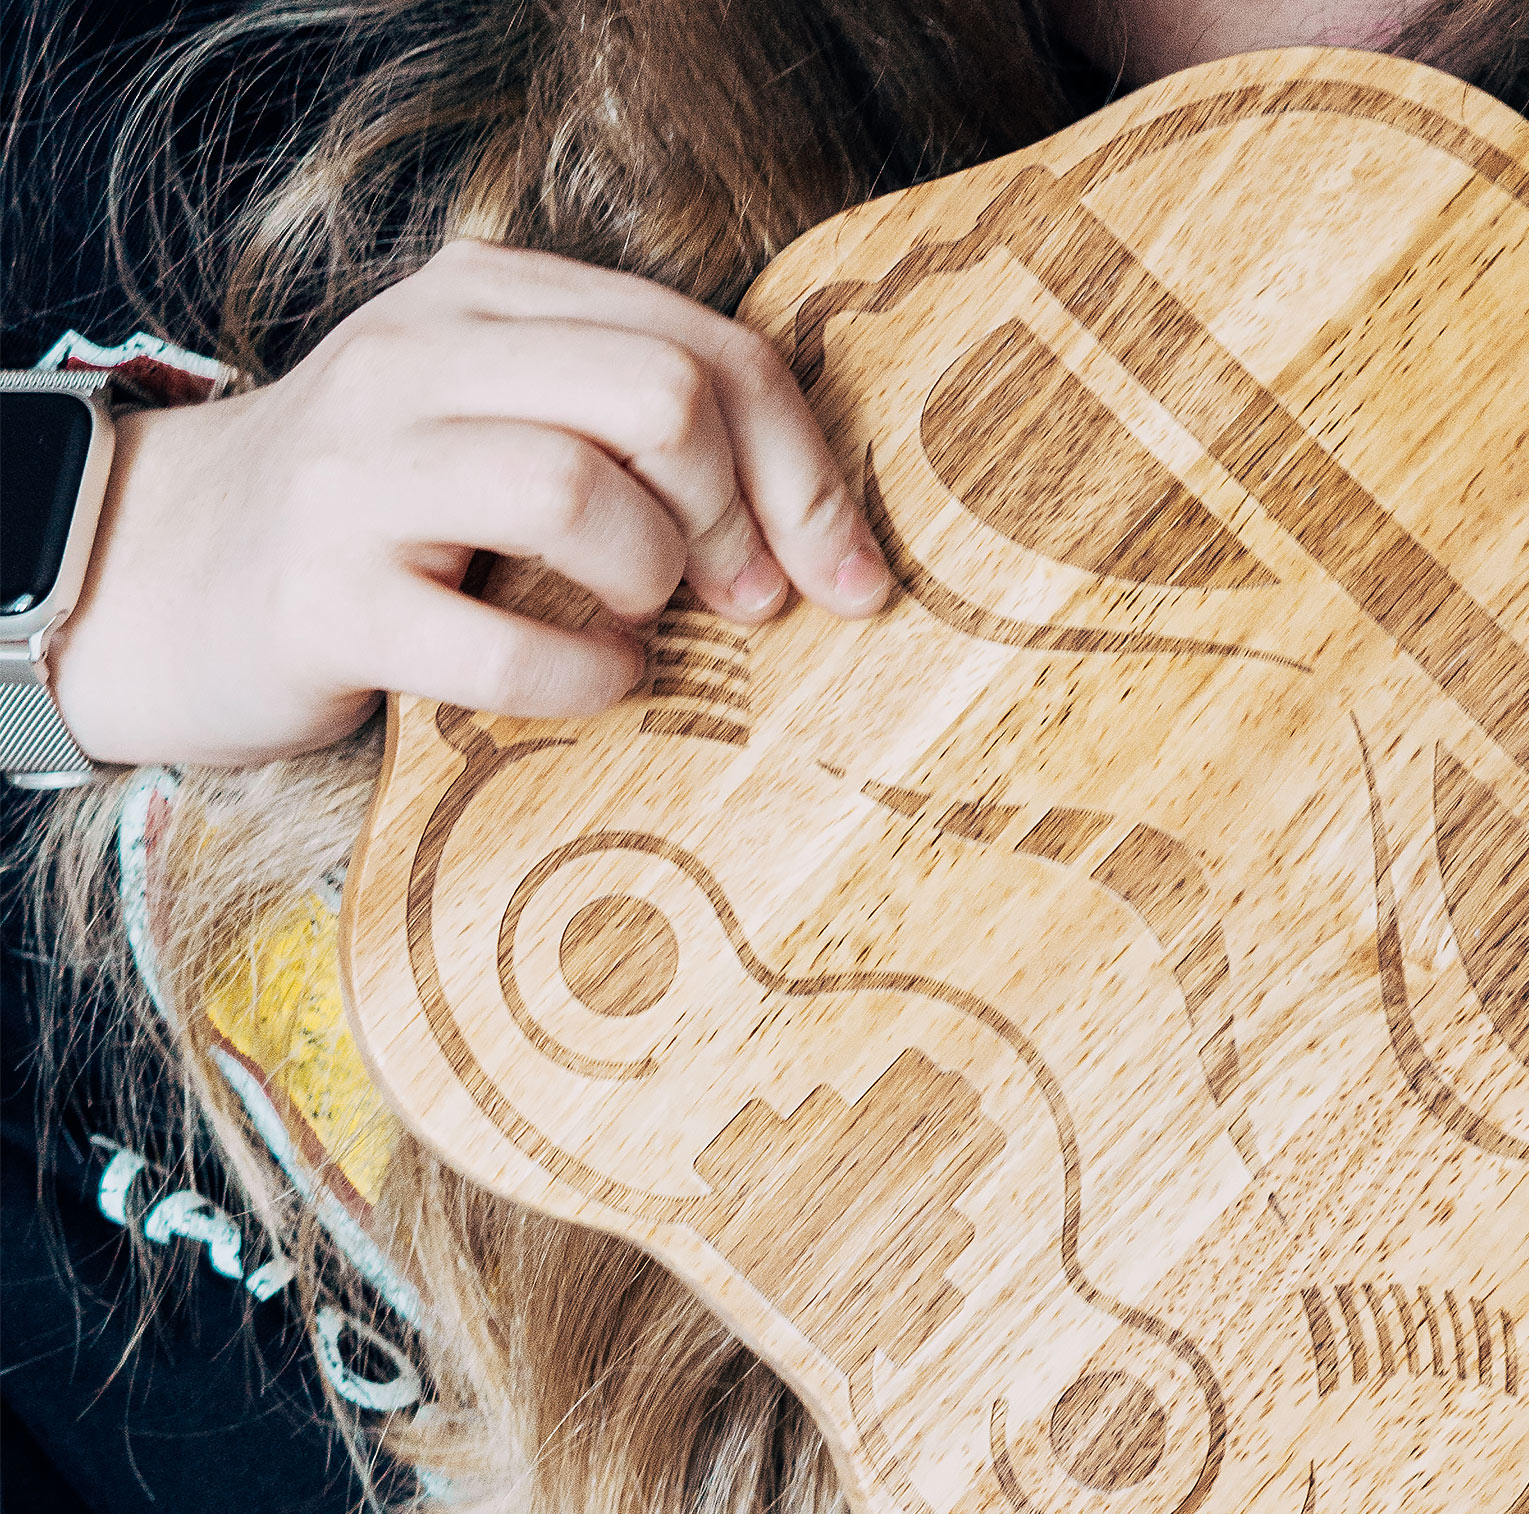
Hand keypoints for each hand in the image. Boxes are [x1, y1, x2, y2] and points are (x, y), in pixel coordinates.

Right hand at [46, 241, 895, 767]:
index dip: (806, 473)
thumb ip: (644, 440)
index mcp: (488, 302)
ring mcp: (361, 475)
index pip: (707, 349)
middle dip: (738, 517)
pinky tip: (597, 681)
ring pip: (576, 487)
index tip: (848, 579)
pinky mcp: (326, 601)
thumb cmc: (392, 524)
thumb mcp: (509, 430)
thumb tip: (829, 548)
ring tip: (639, 621)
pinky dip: (586, 676)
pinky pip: (506, 643)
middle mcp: (420, 360)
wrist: (165, 578)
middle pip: (660, 396)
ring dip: (654, 580)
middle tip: (743, 602)